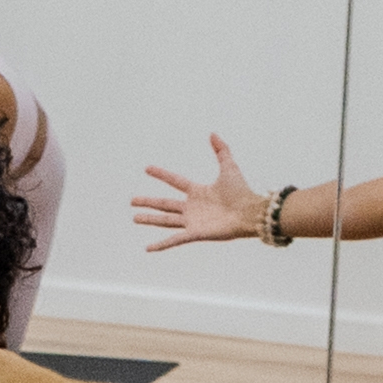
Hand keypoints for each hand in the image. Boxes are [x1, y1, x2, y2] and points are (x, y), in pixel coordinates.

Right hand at [130, 136, 261, 251]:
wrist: (250, 212)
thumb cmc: (242, 192)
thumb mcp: (229, 167)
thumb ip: (221, 150)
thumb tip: (213, 133)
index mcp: (198, 192)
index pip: (175, 181)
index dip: (162, 174)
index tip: (147, 168)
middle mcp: (193, 208)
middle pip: (165, 204)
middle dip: (148, 202)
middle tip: (132, 201)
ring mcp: (193, 222)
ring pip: (166, 220)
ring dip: (150, 220)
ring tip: (134, 218)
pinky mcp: (195, 234)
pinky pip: (175, 240)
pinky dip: (161, 245)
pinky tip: (148, 248)